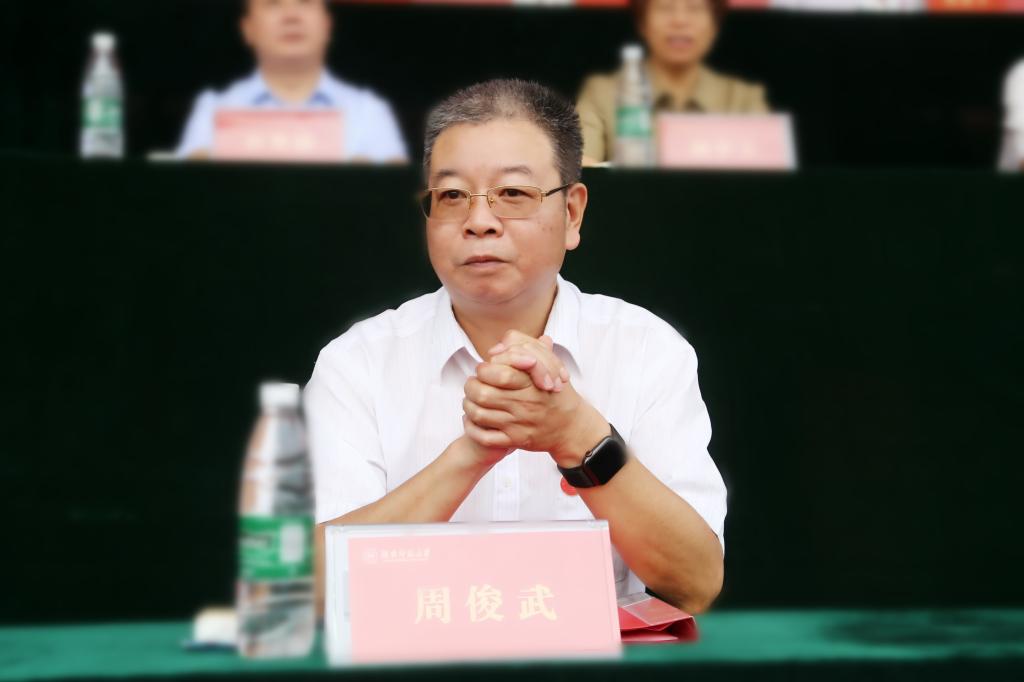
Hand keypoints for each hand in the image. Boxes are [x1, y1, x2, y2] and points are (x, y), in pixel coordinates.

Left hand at [463, 334, 607, 467]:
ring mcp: (518, 424)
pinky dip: (472, 429)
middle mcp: (524, 404)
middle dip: (471, 386)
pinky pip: (484, 437)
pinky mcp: (515, 440)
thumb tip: (499, 346)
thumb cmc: (556, 394)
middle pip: (483, 393)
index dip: (484, 369)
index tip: (483, 369)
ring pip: (479, 414)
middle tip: (472, 383)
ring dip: (469, 405)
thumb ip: (526, 349)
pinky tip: (471, 420)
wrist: (571, 427)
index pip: (499, 373)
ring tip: (470, 400)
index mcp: (531, 383)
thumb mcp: (549, 366)